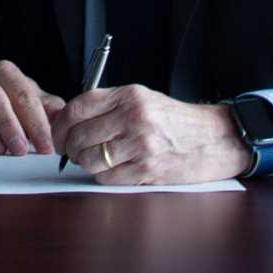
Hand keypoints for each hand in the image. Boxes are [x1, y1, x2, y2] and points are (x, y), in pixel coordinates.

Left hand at [50, 85, 252, 185]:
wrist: (214, 138)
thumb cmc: (176, 121)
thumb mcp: (144, 99)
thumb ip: (109, 105)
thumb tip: (69, 120)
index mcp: (129, 95)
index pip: (78, 107)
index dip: (61, 123)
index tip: (58, 133)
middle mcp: (133, 116)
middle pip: (80, 135)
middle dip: (70, 147)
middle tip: (72, 151)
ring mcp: (141, 144)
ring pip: (90, 158)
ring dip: (85, 163)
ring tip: (94, 160)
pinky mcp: (147, 168)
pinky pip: (108, 177)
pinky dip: (104, 176)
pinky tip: (113, 169)